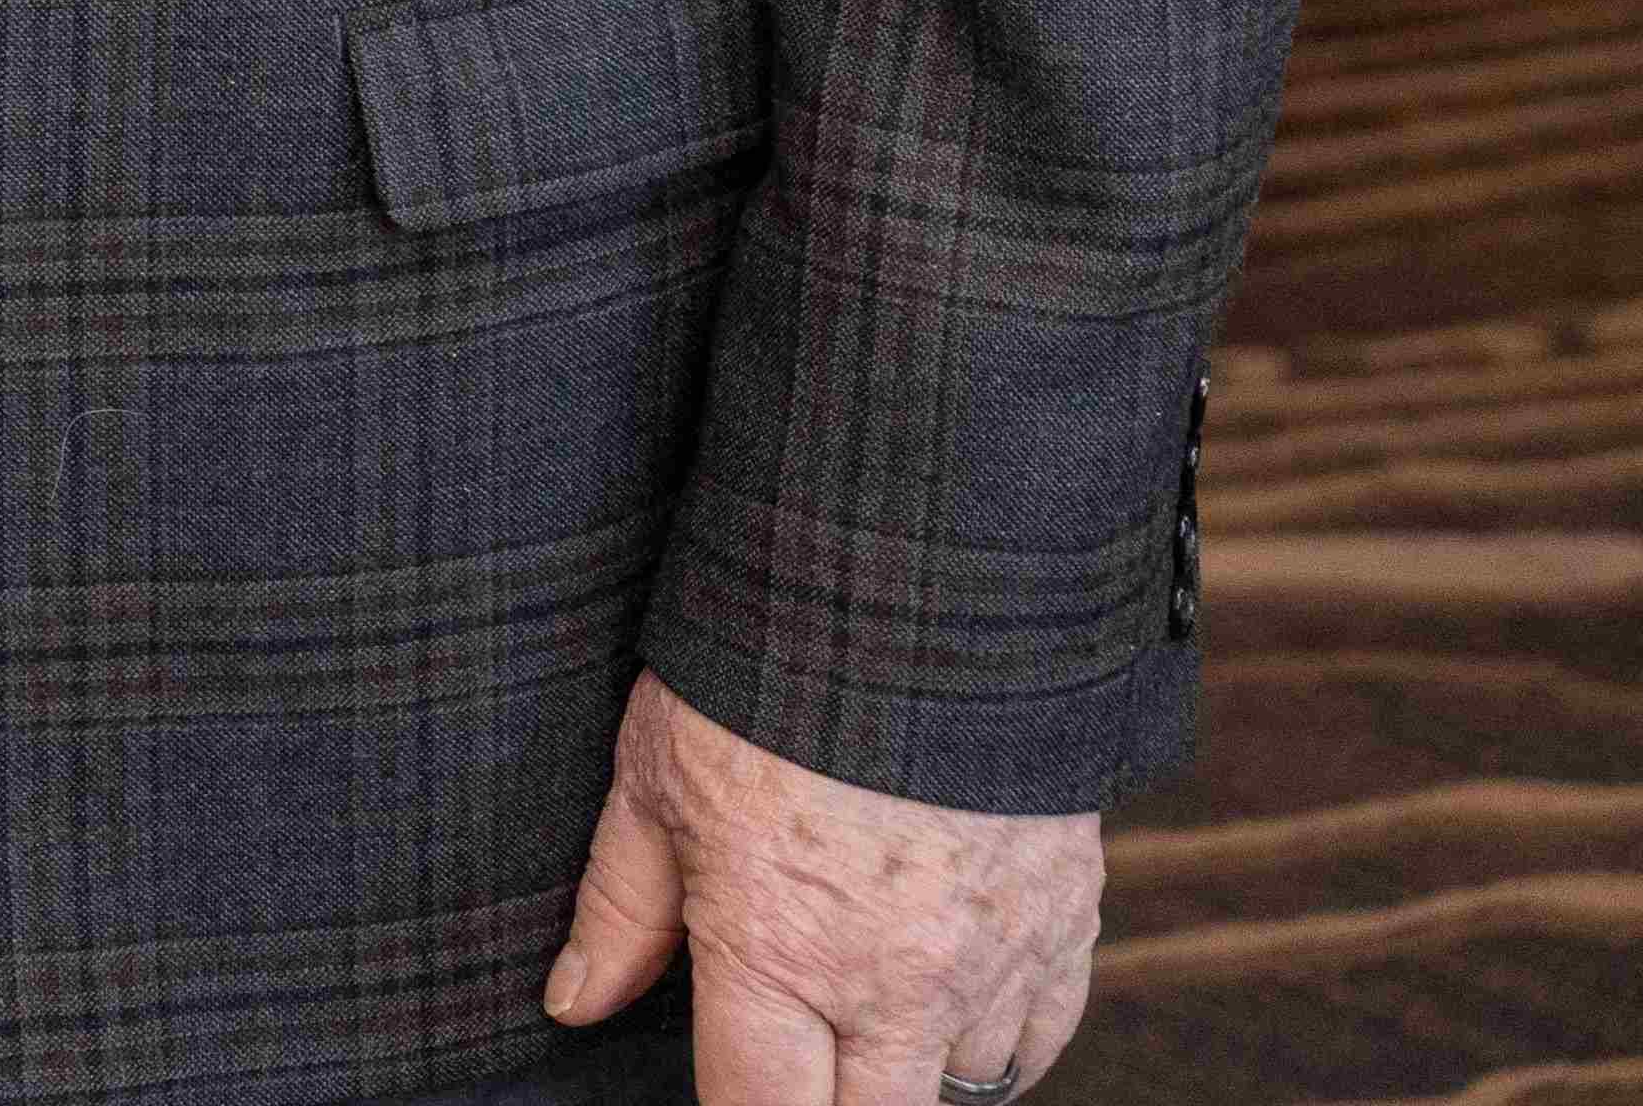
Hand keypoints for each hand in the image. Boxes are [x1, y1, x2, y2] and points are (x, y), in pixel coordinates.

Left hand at [549, 673, 1104, 1102]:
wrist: (926, 589)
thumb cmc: (767, 672)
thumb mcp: (655, 777)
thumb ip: (620, 909)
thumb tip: (575, 1000)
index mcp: (780, 956)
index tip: (724, 1090)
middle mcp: (896, 986)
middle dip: (822, 1103)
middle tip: (792, 1056)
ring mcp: (993, 964)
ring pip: (961, 1092)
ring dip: (908, 1075)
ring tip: (858, 1020)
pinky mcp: (1066, 925)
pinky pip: (1040, 1041)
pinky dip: (995, 1042)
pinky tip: (946, 1008)